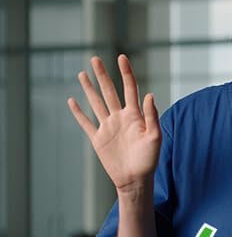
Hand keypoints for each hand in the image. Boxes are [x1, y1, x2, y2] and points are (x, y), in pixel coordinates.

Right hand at [67, 55, 160, 193]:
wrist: (135, 179)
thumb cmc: (149, 160)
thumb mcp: (154, 137)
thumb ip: (151, 116)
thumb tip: (149, 94)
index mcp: (135, 116)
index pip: (130, 88)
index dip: (126, 73)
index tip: (121, 57)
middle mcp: (120, 118)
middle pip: (109, 91)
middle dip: (102, 75)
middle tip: (95, 58)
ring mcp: (108, 127)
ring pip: (96, 103)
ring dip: (89, 88)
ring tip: (82, 73)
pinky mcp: (98, 139)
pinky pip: (86, 123)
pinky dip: (78, 112)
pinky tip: (72, 101)